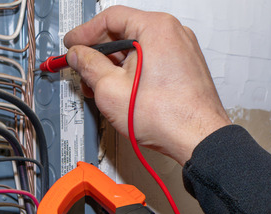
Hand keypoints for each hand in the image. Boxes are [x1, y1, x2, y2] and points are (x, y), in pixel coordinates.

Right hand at [64, 6, 230, 164]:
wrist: (199, 139)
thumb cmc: (168, 116)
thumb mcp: (110, 89)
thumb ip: (88, 65)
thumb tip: (77, 55)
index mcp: (157, 28)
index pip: (110, 17)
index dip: (84, 32)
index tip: (72, 45)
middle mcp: (173, 33)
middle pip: (124, 32)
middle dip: (99, 54)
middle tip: (83, 70)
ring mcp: (182, 50)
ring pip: (137, 49)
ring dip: (115, 66)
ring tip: (102, 88)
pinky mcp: (185, 67)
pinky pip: (152, 60)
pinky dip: (133, 72)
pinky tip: (122, 91)